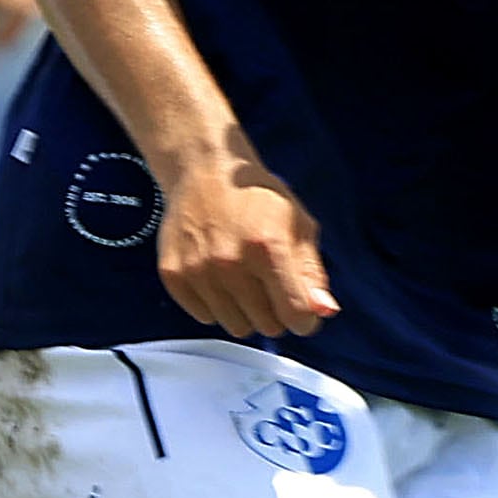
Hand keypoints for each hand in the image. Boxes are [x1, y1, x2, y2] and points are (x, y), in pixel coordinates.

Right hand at [157, 141, 337, 338]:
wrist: (204, 170)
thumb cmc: (256, 197)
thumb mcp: (298, 224)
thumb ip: (313, 272)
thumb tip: (323, 311)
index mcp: (268, 247)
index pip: (297, 316)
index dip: (305, 316)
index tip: (299, 304)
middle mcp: (230, 262)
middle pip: (269, 327)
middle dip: (275, 310)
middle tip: (267, 280)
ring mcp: (199, 271)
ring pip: (237, 327)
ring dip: (245, 310)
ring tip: (241, 275)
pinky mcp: (174, 275)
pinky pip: (206, 317)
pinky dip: (216, 304)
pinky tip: (217, 274)